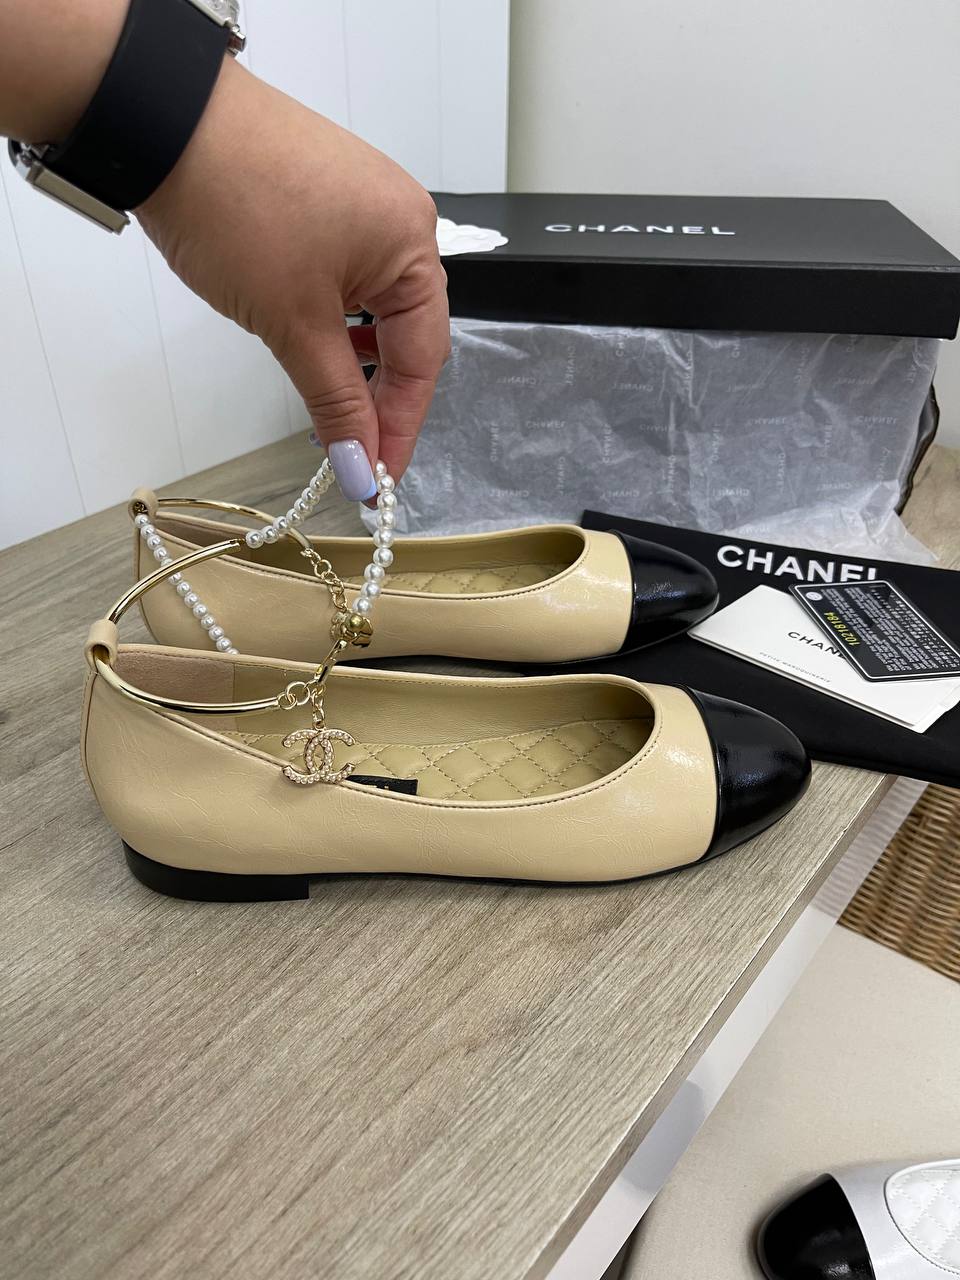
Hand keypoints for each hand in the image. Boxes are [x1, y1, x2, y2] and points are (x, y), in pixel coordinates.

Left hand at [138, 57, 448, 497]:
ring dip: (354, 361)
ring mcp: (364, 203)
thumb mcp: (294, 323)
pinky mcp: (326, 197)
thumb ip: (336, 402)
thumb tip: (361, 469)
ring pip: (374, 308)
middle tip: (351, 455)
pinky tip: (315, 344)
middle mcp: (403, 219)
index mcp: (415, 244)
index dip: (399, 426)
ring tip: (330, 406)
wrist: (163, 120)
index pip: (422, 359)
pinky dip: (335, 320)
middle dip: (378, 398)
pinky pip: (348, 276)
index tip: (377, 481)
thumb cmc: (239, 212)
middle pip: (406, 334)